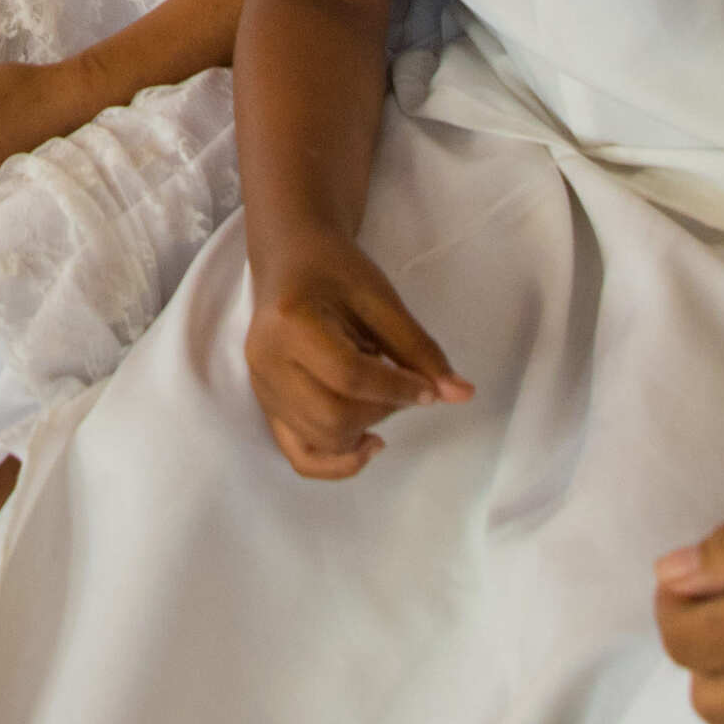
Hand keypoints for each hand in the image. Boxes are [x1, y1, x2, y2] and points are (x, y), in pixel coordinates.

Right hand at [244, 236, 469, 479]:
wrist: (291, 260)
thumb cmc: (336, 270)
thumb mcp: (381, 298)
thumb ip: (418, 348)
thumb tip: (460, 394)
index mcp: (290, 323)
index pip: (348, 376)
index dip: (397, 389)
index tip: (429, 389)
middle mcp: (266, 363)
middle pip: (332, 417)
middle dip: (382, 411)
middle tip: (404, 387)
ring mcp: (262, 389)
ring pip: (320, 440)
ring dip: (364, 430)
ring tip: (380, 398)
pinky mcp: (267, 406)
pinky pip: (300, 455)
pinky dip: (338, 463)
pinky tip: (368, 442)